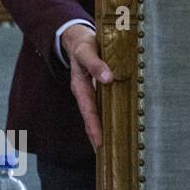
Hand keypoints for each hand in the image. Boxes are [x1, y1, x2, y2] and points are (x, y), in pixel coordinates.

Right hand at [61, 24, 111, 151]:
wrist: (77, 38)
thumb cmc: (84, 44)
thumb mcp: (88, 51)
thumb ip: (96, 64)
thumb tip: (109, 78)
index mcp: (79, 84)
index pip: (88, 109)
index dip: (93, 125)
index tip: (99, 140)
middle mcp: (83, 91)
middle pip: (89, 115)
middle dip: (95, 133)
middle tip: (103, 151)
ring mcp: (88, 91)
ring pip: (94, 112)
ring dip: (100, 127)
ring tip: (107, 145)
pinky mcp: (95, 88)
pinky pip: (99, 105)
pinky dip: (104, 116)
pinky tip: (112, 125)